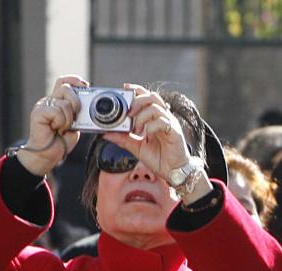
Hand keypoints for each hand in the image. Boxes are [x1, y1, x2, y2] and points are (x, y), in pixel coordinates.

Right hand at [18, 75, 88, 176]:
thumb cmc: (61, 141)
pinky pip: (57, 112)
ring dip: (69, 119)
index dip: (75, 80)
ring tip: (62, 128)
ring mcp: (42, 106)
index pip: (64, 81)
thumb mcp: (75, 123)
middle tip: (75, 117)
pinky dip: (61, 122)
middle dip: (76, 103)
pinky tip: (55, 129)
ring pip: (64, 103)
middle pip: (66, 89)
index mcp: (58, 101)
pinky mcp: (38, 113)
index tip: (86, 86)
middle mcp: (49, 101)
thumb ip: (79, 112)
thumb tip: (90, 102)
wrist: (48, 154)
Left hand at [103, 85, 204, 200]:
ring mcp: (170, 124)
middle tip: (128, 114)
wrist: (173, 172)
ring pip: (156, 107)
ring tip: (136, 129)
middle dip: (137, 101)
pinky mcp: (175, 132)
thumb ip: (123, 139)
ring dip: (142, 116)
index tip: (125, 88)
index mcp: (155, 118)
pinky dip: (151, 126)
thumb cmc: (159, 158)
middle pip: (152, 97)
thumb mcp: (136, 147)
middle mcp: (164, 118)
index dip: (137, 90)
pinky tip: (147, 135)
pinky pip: (163, 121)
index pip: (147, 97)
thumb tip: (106, 134)